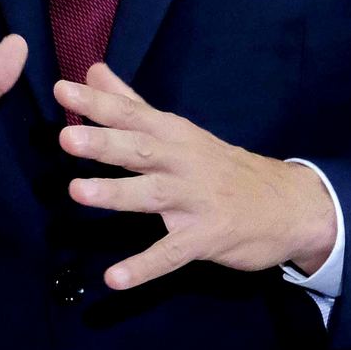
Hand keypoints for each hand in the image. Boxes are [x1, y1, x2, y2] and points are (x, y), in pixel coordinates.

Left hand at [55, 62, 336, 289]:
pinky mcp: (207, 237)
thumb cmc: (222, 166)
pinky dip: (143, 267)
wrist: (288, 205)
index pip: (131, 113)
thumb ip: (131, 103)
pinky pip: (171, 254)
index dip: (96, 103)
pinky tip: (114, 278)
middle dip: (104, 143)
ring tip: (78, 193)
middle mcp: (183, 162)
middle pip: (141, 149)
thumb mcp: (179, 130)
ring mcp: (196, 200)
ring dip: (116, 193)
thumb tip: (92, 71)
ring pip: (152, 195)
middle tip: (66, 139)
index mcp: (174, 134)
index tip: (61, 90)